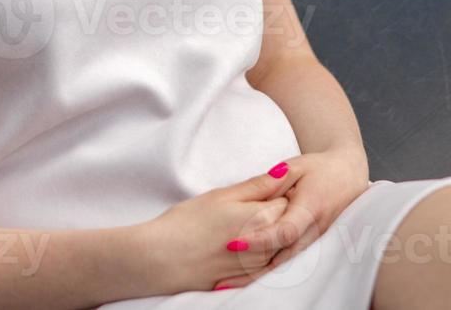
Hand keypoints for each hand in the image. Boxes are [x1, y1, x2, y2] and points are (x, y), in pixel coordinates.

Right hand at [136, 169, 297, 294]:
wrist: (161, 260)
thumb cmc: (188, 223)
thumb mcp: (222, 195)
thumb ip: (257, 185)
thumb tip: (284, 171)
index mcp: (263, 218)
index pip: (289, 201)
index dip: (279, 193)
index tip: (263, 190)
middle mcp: (267, 245)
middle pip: (286, 225)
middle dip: (277, 214)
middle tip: (246, 208)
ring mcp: (257, 266)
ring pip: (275, 246)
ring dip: (267, 235)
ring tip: (235, 226)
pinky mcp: (245, 280)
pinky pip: (262, 266)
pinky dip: (257, 254)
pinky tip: (235, 245)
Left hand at [209, 145, 371, 290]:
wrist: (348, 176)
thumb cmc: (319, 169)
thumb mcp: (296, 166)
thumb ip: (274, 180)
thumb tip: (253, 192)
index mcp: (310, 208)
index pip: (284, 231)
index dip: (260, 240)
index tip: (234, 244)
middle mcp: (315, 230)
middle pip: (283, 257)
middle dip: (252, 270)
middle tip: (221, 280)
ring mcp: (316, 242)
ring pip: (286, 266)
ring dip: (258, 277)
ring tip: (227, 285)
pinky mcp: (312, 247)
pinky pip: (289, 263)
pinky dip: (268, 274)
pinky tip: (246, 280)